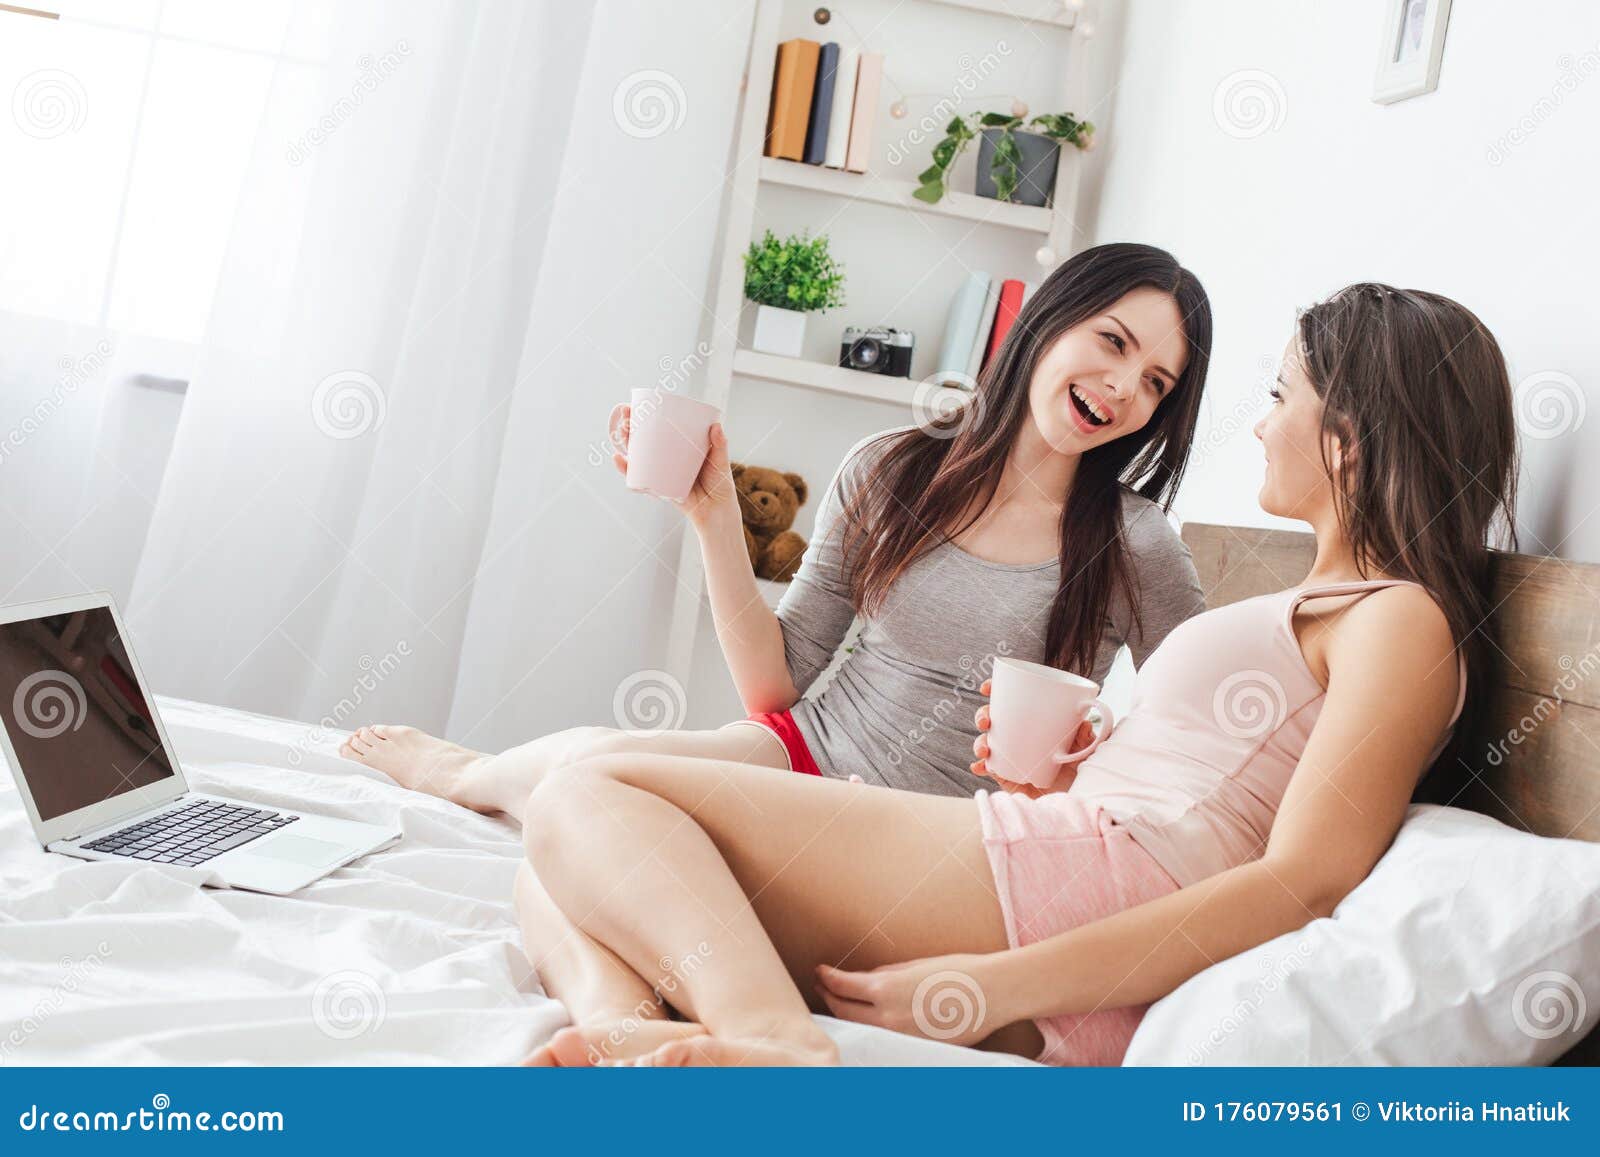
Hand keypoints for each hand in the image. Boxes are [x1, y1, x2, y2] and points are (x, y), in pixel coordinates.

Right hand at [608, 404, 737, 527]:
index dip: (646, 416)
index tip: (637, 403)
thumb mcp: (720, 462)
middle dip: (630, 425)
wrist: (716, 512)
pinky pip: (639, 478)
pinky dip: (627, 470)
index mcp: (680, 446)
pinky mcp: (657, 487)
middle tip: (625, 415)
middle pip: (643, 439)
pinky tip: (618, 459)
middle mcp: (667, 457)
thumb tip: (716, 426)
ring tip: (622, 432)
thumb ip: (720, 446)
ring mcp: (660, 472)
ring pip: (638, 455)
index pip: (660, 427)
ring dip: (625, 443)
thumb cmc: (720, 484)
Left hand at [814, 954, 1005, 1047]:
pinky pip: (883, 1039)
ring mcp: (900, 1037)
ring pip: (860, 1028)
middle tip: (822, 986)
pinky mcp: (914, 1049)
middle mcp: (887, 1017)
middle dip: (829, 997)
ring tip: (838, 1004)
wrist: (993, 994)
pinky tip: (867, 1023)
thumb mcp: (914, 966)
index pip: (842, 985)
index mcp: (886, 989)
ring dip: (845, 1016)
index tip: (820, 971)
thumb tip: (864, 980)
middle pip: (843, 1011)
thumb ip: (885, 974)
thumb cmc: (957, 972)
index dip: (826, 977)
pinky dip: (869, 1030)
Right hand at [970, 677, 1092, 797]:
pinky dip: (980, 766)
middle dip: (982, 716)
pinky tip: (979, 766)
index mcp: (1032, 722)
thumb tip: (1084, 724)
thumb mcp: (1086, 751)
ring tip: (984, 749)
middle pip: (992, 720)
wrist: (1075, 799)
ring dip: (979, 743)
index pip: (1011, 702)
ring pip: (986, 743)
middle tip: (986, 721)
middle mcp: (1017, 737)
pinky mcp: (1006, 776)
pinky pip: (988, 769)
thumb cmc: (1080, 770)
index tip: (988, 688)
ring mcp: (1009, 756)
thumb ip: (1086, 738)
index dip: (995, 690)